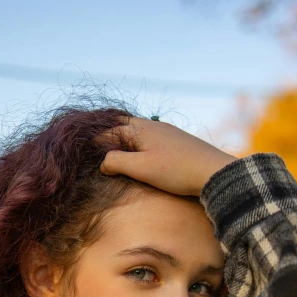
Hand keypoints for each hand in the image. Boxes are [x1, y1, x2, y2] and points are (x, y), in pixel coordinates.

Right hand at [96, 116, 238, 196]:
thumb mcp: (141, 167)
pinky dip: (139, 147)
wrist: (212, 171)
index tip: (83, 153)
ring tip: (115, 155)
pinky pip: (150, 140)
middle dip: (109, 139)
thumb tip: (102, 162)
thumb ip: (117, 161)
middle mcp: (153, 125)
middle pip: (123, 128)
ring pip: (138, 134)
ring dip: (124, 143)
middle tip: (96, 151)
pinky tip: (141, 157)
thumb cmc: (175, 170)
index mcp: (140, 128)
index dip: (95, 142)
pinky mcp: (177, 143)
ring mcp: (166, 133)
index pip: (109, 131)